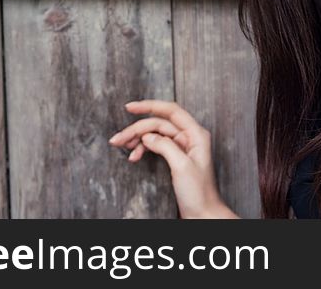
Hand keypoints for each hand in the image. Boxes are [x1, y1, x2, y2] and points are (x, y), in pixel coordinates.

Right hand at [108, 99, 234, 218]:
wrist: (203, 215)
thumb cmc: (199, 193)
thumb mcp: (181, 166)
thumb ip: (165, 146)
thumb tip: (148, 135)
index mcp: (196, 134)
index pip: (171, 111)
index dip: (150, 106)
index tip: (130, 107)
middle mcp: (189, 137)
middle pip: (159, 124)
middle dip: (137, 129)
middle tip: (118, 139)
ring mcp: (182, 147)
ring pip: (155, 135)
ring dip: (137, 139)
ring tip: (121, 146)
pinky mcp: (175, 158)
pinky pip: (156, 146)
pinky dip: (143, 149)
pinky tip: (134, 156)